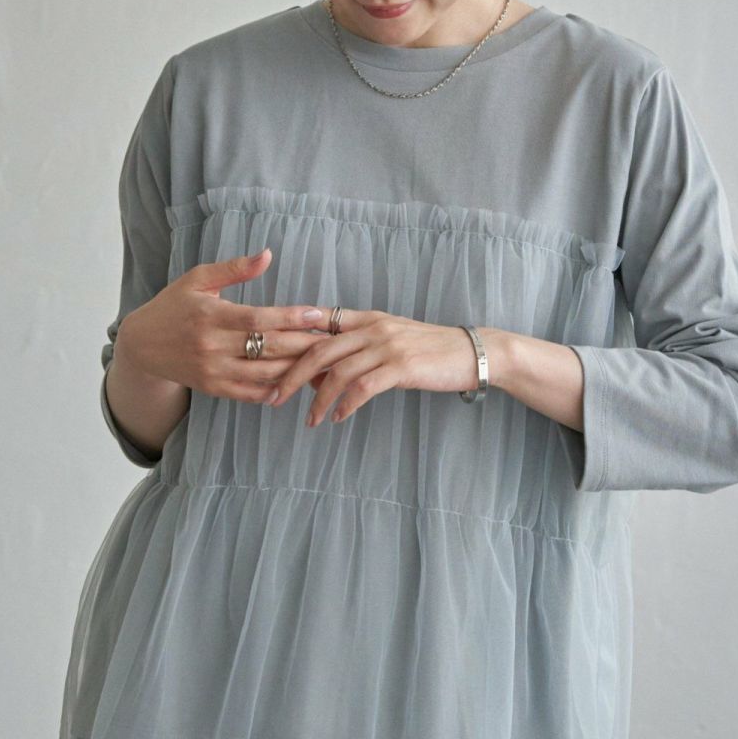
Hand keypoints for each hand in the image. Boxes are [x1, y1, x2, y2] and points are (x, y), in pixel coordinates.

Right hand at [117, 247, 331, 402]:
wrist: (142, 345)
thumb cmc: (174, 305)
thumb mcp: (198, 279)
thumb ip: (233, 269)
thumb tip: (267, 255)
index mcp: (210, 315)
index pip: (257, 319)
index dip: (289, 318)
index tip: (317, 314)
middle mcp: (211, 345)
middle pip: (267, 348)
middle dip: (304, 344)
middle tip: (334, 340)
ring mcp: (212, 370)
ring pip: (264, 373)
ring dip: (297, 369)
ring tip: (323, 362)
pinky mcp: (212, 388)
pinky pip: (250, 393)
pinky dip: (275, 389)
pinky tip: (296, 381)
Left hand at [268, 309, 481, 424]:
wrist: (471, 352)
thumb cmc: (429, 351)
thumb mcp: (389, 342)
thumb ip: (356, 350)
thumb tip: (320, 375)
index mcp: (366, 318)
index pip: (316, 324)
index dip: (288, 341)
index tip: (266, 362)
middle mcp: (372, 327)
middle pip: (318, 349)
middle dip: (291, 375)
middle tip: (274, 397)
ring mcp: (387, 346)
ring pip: (337, 372)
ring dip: (318, 399)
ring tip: (310, 420)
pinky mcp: (402, 366)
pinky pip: (364, 387)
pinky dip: (346, 404)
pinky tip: (338, 418)